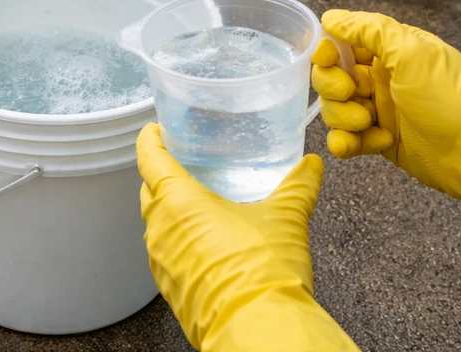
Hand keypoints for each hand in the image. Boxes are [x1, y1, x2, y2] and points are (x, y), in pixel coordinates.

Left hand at [136, 124, 358, 351]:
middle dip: (161, 175)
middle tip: (182, 164)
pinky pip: (166, 252)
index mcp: (177, 200)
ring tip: (197, 202)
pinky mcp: (168, 287)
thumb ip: (298, 186)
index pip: (149, 158)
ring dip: (170, 210)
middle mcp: (159, 227)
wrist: (258, 329)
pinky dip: (179, 239)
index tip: (155, 130)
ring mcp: (160, 260)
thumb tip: (311, 165)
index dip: (150, 140)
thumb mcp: (285, 217)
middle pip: (149, 190)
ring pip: (156, 223)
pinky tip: (205, 242)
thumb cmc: (263, 271)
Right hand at [313, 10, 460, 263]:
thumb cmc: (450, 97)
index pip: (341, 44)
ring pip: (334, 110)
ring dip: (342, 117)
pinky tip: (372, 143)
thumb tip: (331, 18)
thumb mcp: (413, 52)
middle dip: (332, 87)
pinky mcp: (377, 140)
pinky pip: (346, 140)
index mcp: (389, 52)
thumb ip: (370, 30)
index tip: (328, 59)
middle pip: (330, 77)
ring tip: (367, 125)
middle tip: (351, 94)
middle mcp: (380, 79)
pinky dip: (348, 143)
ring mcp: (378, 111)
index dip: (327, 51)